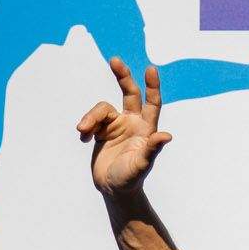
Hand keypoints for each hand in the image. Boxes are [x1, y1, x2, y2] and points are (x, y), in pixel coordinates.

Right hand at [76, 57, 170, 199]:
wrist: (112, 189)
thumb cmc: (131, 178)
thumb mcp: (142, 164)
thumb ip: (152, 150)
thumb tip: (166, 136)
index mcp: (146, 128)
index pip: (152, 103)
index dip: (152, 86)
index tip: (151, 69)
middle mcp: (132, 123)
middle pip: (129, 93)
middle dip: (123, 76)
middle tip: (115, 60)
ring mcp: (116, 126)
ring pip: (102, 109)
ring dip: (91, 117)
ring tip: (82, 131)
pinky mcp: (100, 131)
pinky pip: (91, 120)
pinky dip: (86, 126)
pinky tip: (83, 138)